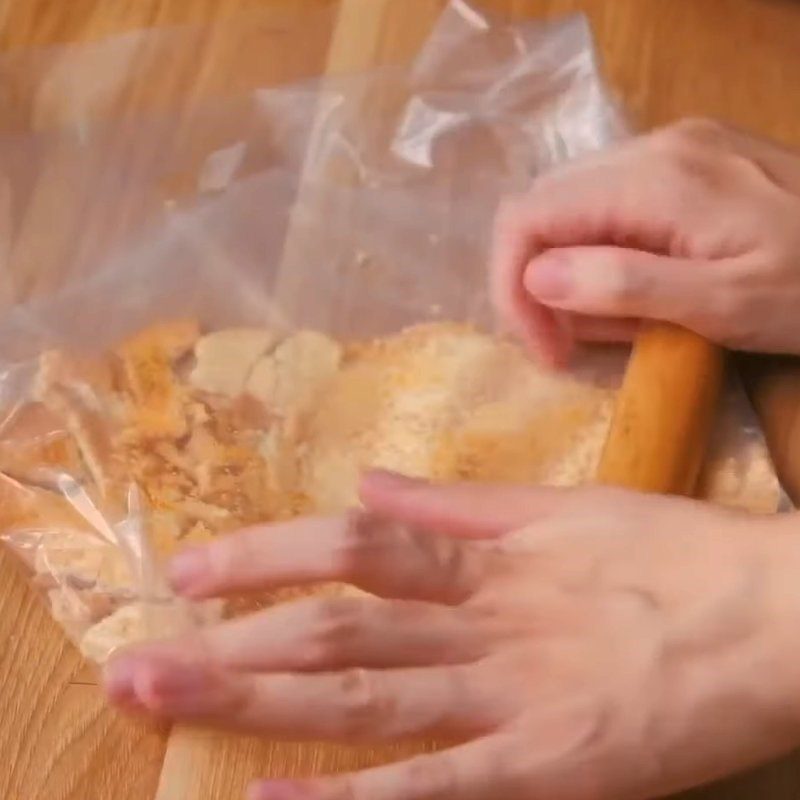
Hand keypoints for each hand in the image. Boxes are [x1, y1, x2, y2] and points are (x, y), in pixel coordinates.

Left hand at [105, 473, 799, 799]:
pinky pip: (436, 787)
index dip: (268, 554)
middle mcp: (483, 628)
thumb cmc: (675, 554)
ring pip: (365, 701)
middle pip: (336, 630)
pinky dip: (353, 799)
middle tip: (132, 659)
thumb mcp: (564, 509)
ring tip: (167, 704)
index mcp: (490, 560)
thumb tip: (370, 484)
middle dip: (230, 643)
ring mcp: (511, 702)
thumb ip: (459, 502)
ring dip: (259, 702)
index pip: (355, 548)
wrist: (777, 615)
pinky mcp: (550, 771)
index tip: (194, 569)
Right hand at [491, 118, 799, 364]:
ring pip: (569, 205)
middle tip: (567, 343)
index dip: (513, 286)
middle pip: (541, 206)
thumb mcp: (725, 305)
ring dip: (565, 271)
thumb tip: (537, 275)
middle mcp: (652, 147)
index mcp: (655, 179)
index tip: (543, 347)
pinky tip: (631, 288)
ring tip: (606, 323)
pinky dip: (597, 253)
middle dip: (533, 281)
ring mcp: (670, 148)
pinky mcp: (684, 162)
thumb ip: (627, 286)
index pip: (529, 217)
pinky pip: (607, 204)